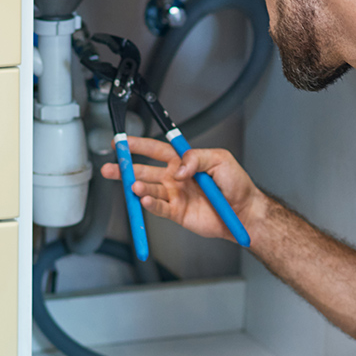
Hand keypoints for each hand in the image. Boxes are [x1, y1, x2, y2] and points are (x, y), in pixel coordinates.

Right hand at [100, 136, 262, 241]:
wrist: (244, 212)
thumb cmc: (236, 185)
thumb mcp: (220, 160)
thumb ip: (197, 157)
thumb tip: (178, 167)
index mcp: (183, 161)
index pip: (156, 149)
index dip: (138, 145)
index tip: (122, 142)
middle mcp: (175, 178)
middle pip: (144, 170)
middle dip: (126, 168)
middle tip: (111, 167)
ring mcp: (175, 195)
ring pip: (149, 189)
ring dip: (138, 186)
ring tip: (133, 185)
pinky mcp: (177, 213)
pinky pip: (159, 207)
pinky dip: (150, 204)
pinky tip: (144, 199)